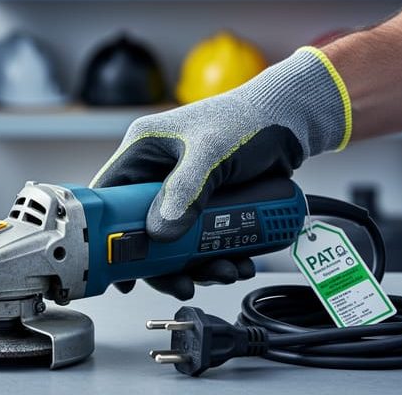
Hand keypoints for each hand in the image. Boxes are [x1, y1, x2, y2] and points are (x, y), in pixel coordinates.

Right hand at [91, 47, 351, 299]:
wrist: (292, 122)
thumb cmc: (250, 120)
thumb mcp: (212, 152)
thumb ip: (186, 189)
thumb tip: (162, 231)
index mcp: (143, 150)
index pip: (110, 197)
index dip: (109, 234)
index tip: (121, 269)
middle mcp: (157, 172)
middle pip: (143, 229)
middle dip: (165, 261)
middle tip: (183, 282)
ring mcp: (182, 191)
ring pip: (175, 241)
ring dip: (197, 264)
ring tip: (225, 270)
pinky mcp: (205, 204)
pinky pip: (200, 239)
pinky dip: (216, 255)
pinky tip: (237, 261)